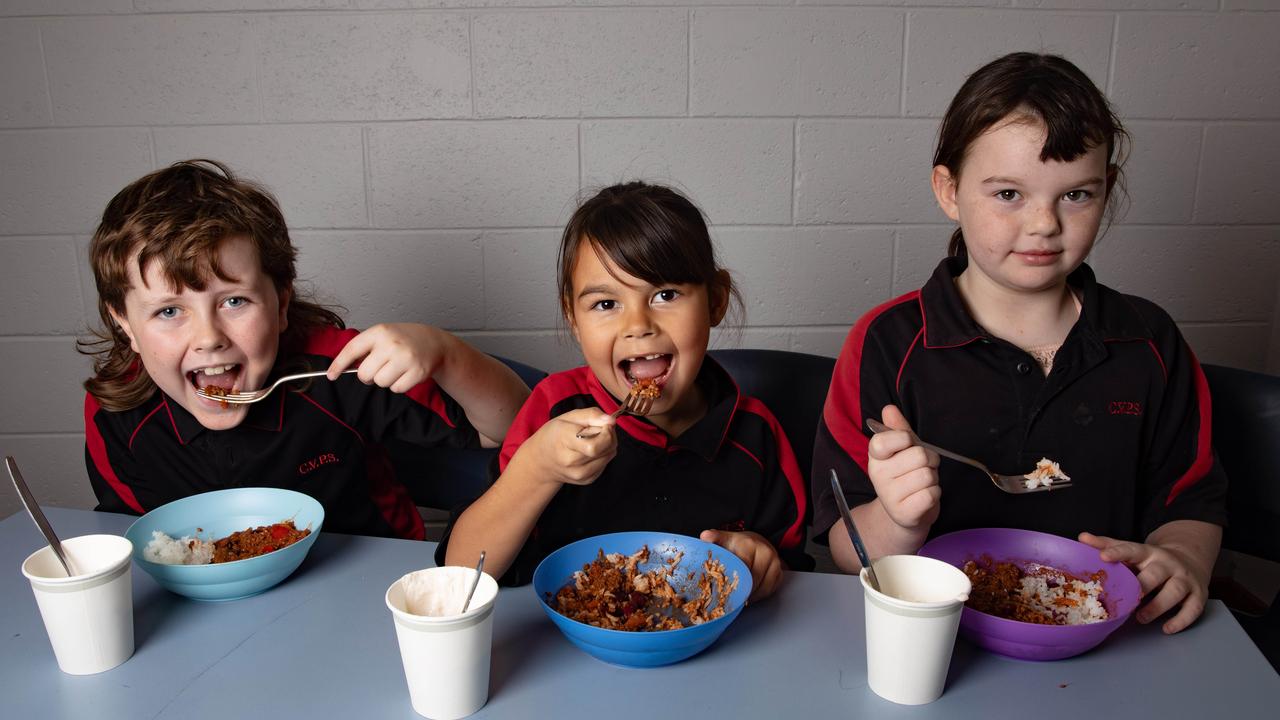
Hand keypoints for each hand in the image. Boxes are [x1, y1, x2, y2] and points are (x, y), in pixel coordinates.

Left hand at [327, 323, 454, 392]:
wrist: (435, 342)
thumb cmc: (405, 339)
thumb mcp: (384, 335)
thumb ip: (365, 348)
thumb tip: (343, 367)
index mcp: (380, 331)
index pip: (352, 349)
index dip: (339, 364)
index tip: (331, 375)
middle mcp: (392, 344)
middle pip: (364, 373)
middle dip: (368, 375)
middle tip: (379, 368)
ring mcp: (405, 358)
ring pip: (380, 382)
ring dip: (385, 380)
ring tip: (396, 368)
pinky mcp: (417, 372)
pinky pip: (396, 389)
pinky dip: (399, 385)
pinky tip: (406, 374)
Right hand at [514, 408, 617, 486]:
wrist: (541, 461)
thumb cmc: (555, 435)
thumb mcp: (568, 417)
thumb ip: (591, 415)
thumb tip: (611, 420)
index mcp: (564, 441)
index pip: (594, 445)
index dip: (605, 432)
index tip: (602, 425)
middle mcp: (570, 462)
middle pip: (605, 449)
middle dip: (609, 436)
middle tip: (598, 430)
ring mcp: (579, 474)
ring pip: (609, 456)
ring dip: (608, 445)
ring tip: (593, 440)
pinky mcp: (586, 480)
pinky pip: (606, 464)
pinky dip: (604, 455)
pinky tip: (590, 451)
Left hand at [700, 529, 782, 602]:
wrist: (757, 543)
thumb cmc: (738, 545)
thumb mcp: (724, 539)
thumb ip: (714, 538)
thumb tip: (705, 536)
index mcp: (749, 544)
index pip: (742, 567)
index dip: (733, 580)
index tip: (724, 588)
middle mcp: (765, 552)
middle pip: (752, 580)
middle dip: (740, 590)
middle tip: (730, 597)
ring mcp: (775, 563)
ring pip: (762, 588)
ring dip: (749, 595)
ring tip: (738, 597)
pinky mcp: (779, 573)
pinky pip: (768, 591)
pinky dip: (758, 595)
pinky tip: (749, 594)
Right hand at [867, 405, 940, 530]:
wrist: (904, 514)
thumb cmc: (906, 476)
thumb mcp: (902, 450)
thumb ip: (898, 429)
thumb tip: (889, 409)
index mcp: (875, 457)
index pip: (884, 440)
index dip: (905, 439)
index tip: (908, 444)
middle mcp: (878, 476)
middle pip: (919, 455)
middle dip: (930, 460)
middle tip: (922, 468)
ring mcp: (889, 496)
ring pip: (927, 475)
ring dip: (933, 478)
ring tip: (923, 484)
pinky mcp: (904, 513)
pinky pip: (931, 494)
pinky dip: (935, 494)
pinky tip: (924, 497)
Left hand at [1078, 531, 1209, 633]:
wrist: (1190, 557)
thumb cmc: (1152, 560)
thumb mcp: (1132, 551)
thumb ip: (1108, 546)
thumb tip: (1082, 538)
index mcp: (1148, 552)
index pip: (1132, 549)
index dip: (1117, 553)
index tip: (1103, 557)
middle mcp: (1168, 564)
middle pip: (1156, 574)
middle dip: (1142, 586)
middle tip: (1128, 598)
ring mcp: (1185, 579)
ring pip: (1175, 591)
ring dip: (1158, 606)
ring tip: (1141, 618)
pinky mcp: (1198, 594)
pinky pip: (1193, 609)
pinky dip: (1180, 621)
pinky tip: (1166, 629)